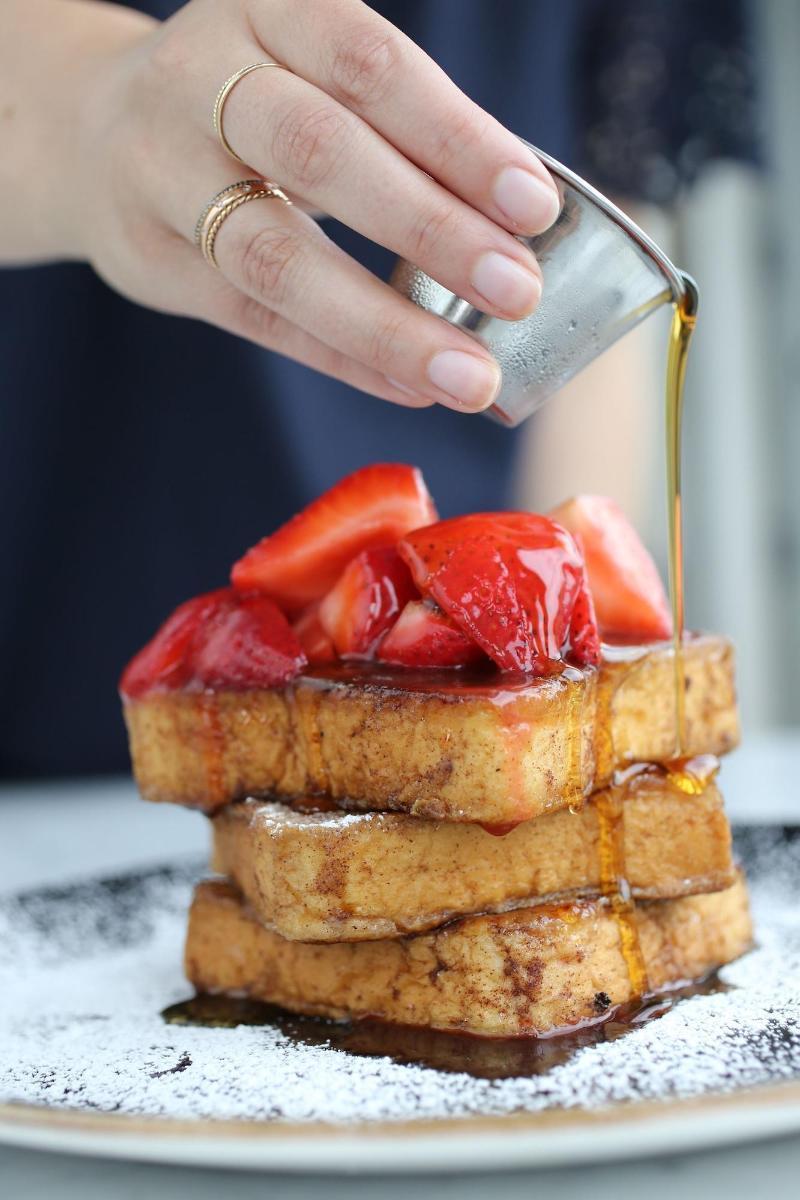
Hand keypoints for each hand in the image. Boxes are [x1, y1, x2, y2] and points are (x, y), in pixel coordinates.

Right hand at [70, 0, 559, 411]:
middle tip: (518, 291)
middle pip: (319, 153)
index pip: (369, 67)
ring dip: (386, 323)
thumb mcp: (312, 73)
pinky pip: (258, 319)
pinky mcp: (153, 260)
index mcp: (265, 9)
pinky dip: (343, 357)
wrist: (95, 131)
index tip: (534, 207)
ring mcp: (163, 172)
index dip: (457, 138)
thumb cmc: (249, 104)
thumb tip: (520, 230)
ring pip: (276, 255)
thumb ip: (398, 133)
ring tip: (469, 376)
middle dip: (431, 229)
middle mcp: (201, 79)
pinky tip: (411, 386)